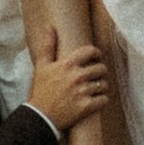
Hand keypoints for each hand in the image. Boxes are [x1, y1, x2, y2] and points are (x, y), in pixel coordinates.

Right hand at [26, 20, 109, 136]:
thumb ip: (48, 46)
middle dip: (100, 72)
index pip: (91, 51)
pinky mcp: (86, 107)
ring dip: (101, 86)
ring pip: (104, 84)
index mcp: (67, 64)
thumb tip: (50, 27)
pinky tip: (95, 100)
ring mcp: (82, 92)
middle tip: (95, 76)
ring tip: (95, 89)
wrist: (40, 117)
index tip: (95, 59)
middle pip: (101, 68)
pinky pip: (104, 99)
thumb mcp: (41, 66)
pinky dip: (102, 100)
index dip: (96, 54)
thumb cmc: (40, 91)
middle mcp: (76, 76)